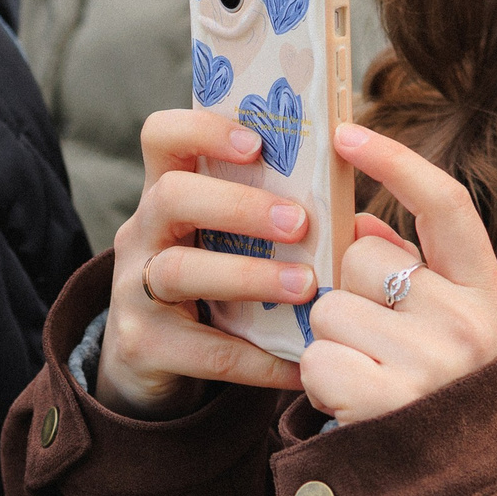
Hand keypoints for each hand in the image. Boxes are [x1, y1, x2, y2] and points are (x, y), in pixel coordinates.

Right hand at [93, 108, 317, 419]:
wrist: (152, 365)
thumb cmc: (212, 288)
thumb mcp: (230, 245)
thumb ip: (277, 223)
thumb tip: (363, 224)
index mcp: (166, 195)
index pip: (163, 137)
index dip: (203, 130)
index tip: (257, 144)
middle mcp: (142, 234)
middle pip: (171, 196)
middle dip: (238, 204)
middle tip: (298, 222)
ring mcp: (133, 291)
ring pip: (178, 269)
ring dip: (247, 274)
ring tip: (305, 286)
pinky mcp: (142, 346)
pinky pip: (203, 351)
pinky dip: (257, 359)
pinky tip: (300, 363)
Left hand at [300, 123, 496, 424]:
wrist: (449, 484)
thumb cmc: (435, 386)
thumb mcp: (443, 321)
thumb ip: (410, 264)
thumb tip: (360, 216)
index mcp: (490, 294)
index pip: (447, 206)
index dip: (396, 161)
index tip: (346, 132)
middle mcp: (470, 326)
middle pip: (363, 257)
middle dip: (350, 289)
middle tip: (375, 336)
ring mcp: (431, 366)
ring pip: (328, 307)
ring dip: (331, 339)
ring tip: (366, 372)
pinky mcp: (385, 405)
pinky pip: (315, 358)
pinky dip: (320, 380)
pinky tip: (352, 399)